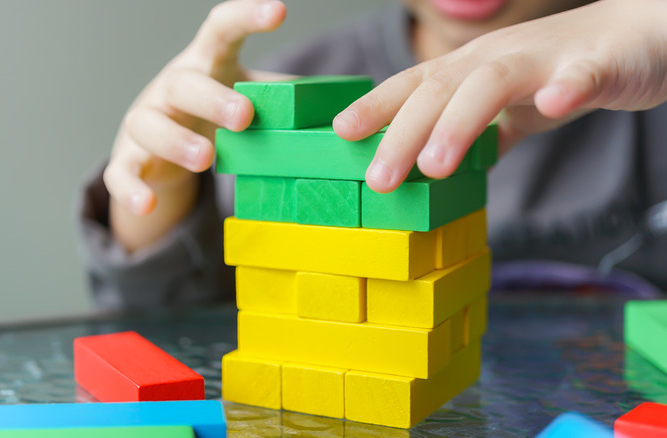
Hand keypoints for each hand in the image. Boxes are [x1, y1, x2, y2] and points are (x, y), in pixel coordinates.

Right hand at [105, 0, 287, 250]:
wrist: (157, 143)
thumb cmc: (211, 112)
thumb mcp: (246, 96)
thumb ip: (284, 98)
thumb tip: (348, 107)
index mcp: (206, 65)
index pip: (221, 30)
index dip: (246, 17)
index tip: (279, 12)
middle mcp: (171, 88)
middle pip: (185, 83)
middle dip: (213, 98)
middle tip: (245, 116)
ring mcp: (145, 123)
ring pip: (148, 125)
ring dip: (176, 141)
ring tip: (205, 158)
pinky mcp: (129, 160)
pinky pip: (121, 172)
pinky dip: (131, 189)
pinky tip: (146, 204)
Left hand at [334, 0, 666, 192]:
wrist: (641, 38)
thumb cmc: (566, 70)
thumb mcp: (510, 108)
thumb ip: (480, 134)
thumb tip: (449, 170)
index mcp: (473, 69)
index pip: (414, 86)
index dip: (376, 107)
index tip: (340, 136)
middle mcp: (498, 58)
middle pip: (441, 89)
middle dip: (403, 133)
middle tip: (378, 180)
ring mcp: (545, 59)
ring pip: (493, 83)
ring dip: (459, 123)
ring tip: (434, 166)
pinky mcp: (596, 64)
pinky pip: (579, 74)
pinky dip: (564, 87)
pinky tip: (549, 105)